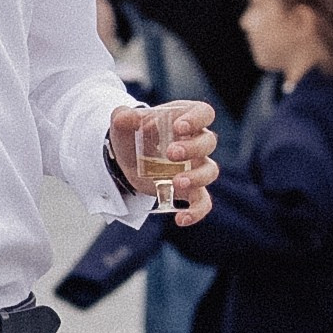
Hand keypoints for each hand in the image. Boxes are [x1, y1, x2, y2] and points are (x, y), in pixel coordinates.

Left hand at [109, 99, 219, 226]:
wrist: (126, 158)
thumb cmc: (131, 134)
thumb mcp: (122, 123)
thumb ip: (123, 117)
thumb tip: (126, 117)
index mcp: (184, 118)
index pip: (203, 113)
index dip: (196, 119)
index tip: (179, 127)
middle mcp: (195, 141)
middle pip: (208, 142)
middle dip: (193, 148)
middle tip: (171, 153)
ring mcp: (195, 166)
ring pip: (210, 171)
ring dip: (197, 177)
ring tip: (176, 182)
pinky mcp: (189, 189)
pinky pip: (202, 202)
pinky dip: (196, 212)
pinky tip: (181, 218)